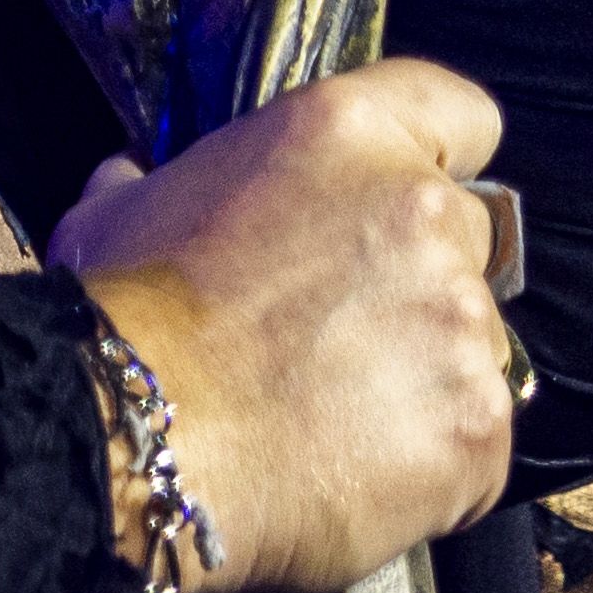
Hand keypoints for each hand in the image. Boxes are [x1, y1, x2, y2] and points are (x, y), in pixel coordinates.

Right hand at [53, 56, 515, 592]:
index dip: (443, 159)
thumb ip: (157, 180)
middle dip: (418, 282)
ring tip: (334, 421)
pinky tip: (354, 477)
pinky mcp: (478, 423)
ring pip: (475, 347)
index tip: (403, 204)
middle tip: (339, 335)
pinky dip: (430, 466)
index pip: (462, 116)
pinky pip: (475, 445)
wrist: (136, 446)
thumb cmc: (119, 321)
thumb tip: (135, 175)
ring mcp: (464, 321)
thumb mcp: (114, 211)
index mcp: (348, 132)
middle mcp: (426, 211)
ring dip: (423, 377)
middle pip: (468, 240)